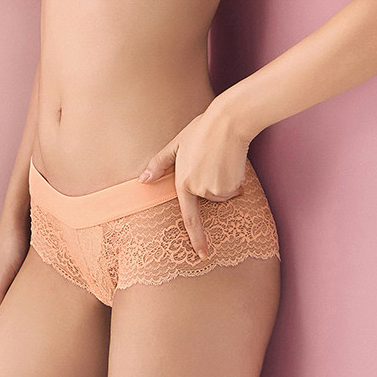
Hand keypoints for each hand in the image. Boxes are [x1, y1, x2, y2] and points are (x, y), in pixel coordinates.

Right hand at [0, 214, 29, 332]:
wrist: (19, 219)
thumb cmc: (10, 243)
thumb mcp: (4, 271)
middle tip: (11, 347)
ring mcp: (2, 277)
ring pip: (4, 303)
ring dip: (10, 316)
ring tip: (22, 333)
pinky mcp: (14, 272)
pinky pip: (14, 294)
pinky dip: (19, 305)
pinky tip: (30, 311)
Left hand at [137, 102, 248, 258]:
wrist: (229, 122)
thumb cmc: (201, 130)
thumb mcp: (177, 144)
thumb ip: (159, 164)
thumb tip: (142, 180)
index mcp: (183, 182)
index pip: (189, 217)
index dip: (197, 238)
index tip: (203, 254)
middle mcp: (199, 189)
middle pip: (208, 197)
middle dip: (210, 183)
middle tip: (211, 159)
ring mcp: (217, 189)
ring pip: (222, 193)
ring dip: (223, 181)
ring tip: (221, 158)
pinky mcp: (233, 185)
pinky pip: (234, 189)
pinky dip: (234, 180)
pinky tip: (231, 162)